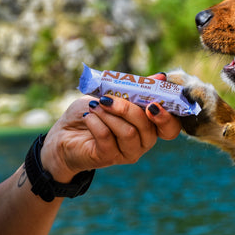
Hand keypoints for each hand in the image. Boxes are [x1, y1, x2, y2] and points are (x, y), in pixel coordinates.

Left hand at [41, 75, 181, 181]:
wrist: (64, 134)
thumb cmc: (92, 111)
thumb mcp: (114, 94)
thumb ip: (137, 88)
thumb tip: (161, 76)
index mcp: (149, 126)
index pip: (170, 128)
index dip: (167, 118)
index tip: (153, 104)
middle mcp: (143, 142)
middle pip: (147, 127)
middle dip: (127, 108)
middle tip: (108, 98)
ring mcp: (127, 153)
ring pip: (129, 132)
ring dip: (109, 114)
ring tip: (95, 106)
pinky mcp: (108, 158)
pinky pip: (108, 137)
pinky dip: (96, 122)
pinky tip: (88, 116)